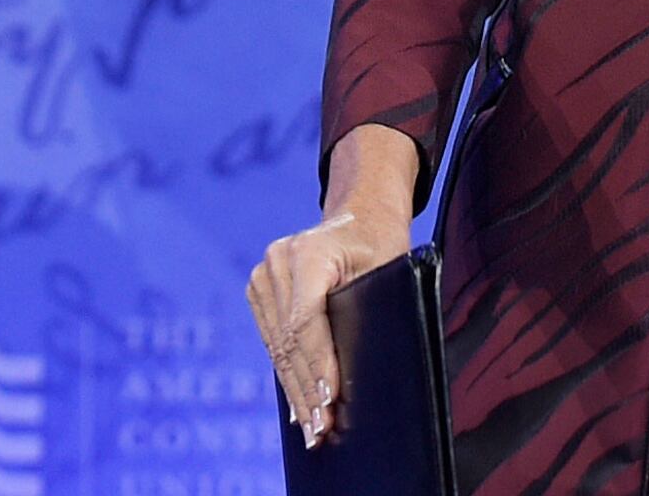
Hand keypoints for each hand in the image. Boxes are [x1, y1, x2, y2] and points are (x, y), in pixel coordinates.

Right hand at [247, 198, 409, 446]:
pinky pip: (273, 339)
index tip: (329, 403)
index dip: (317, 366)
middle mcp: (278, 261)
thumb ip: (369, 315)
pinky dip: (287, 373)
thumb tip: (358, 378)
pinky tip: (298, 406)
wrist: (361, 216)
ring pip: (278, 345)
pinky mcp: (260, 288)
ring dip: (295, 390)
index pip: (307, 322)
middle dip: (307, 390)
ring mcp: (264, 274)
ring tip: (311, 430)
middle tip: (322, 431)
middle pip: (289, 340)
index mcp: (309, 253)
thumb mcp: (389, 274)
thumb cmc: (383, 248)